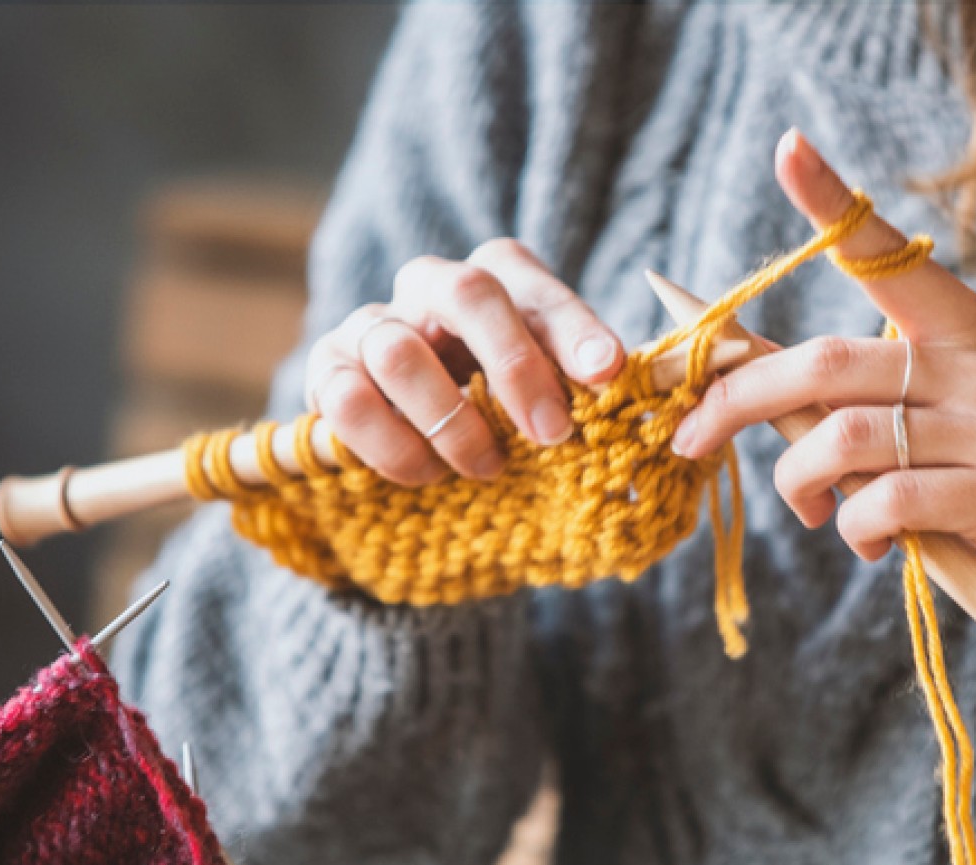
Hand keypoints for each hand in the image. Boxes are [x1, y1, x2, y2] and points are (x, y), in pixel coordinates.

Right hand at [304, 240, 623, 485]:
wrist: (418, 441)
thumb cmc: (504, 411)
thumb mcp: (552, 394)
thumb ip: (590, 392)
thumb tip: (649, 413)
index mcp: (496, 279)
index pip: (533, 285)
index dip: (573, 326)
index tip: (608, 371)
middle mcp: (430, 287)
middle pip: (468, 292)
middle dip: (516, 367)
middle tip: (552, 435)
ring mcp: (371, 325)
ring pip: (399, 351)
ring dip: (452, 421)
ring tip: (486, 468)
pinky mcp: (326, 373)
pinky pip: (347, 401)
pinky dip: (393, 446)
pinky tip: (427, 475)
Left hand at [671, 129, 975, 711]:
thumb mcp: (927, 427)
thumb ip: (853, 397)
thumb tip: (744, 377)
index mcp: (969, 328)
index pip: (892, 253)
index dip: (835, 203)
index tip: (787, 148)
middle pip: (829, 361)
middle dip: (739, 401)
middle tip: (688, 438)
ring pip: (847, 436)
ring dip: (798, 482)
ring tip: (808, 509)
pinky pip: (888, 501)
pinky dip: (853, 527)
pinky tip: (864, 542)